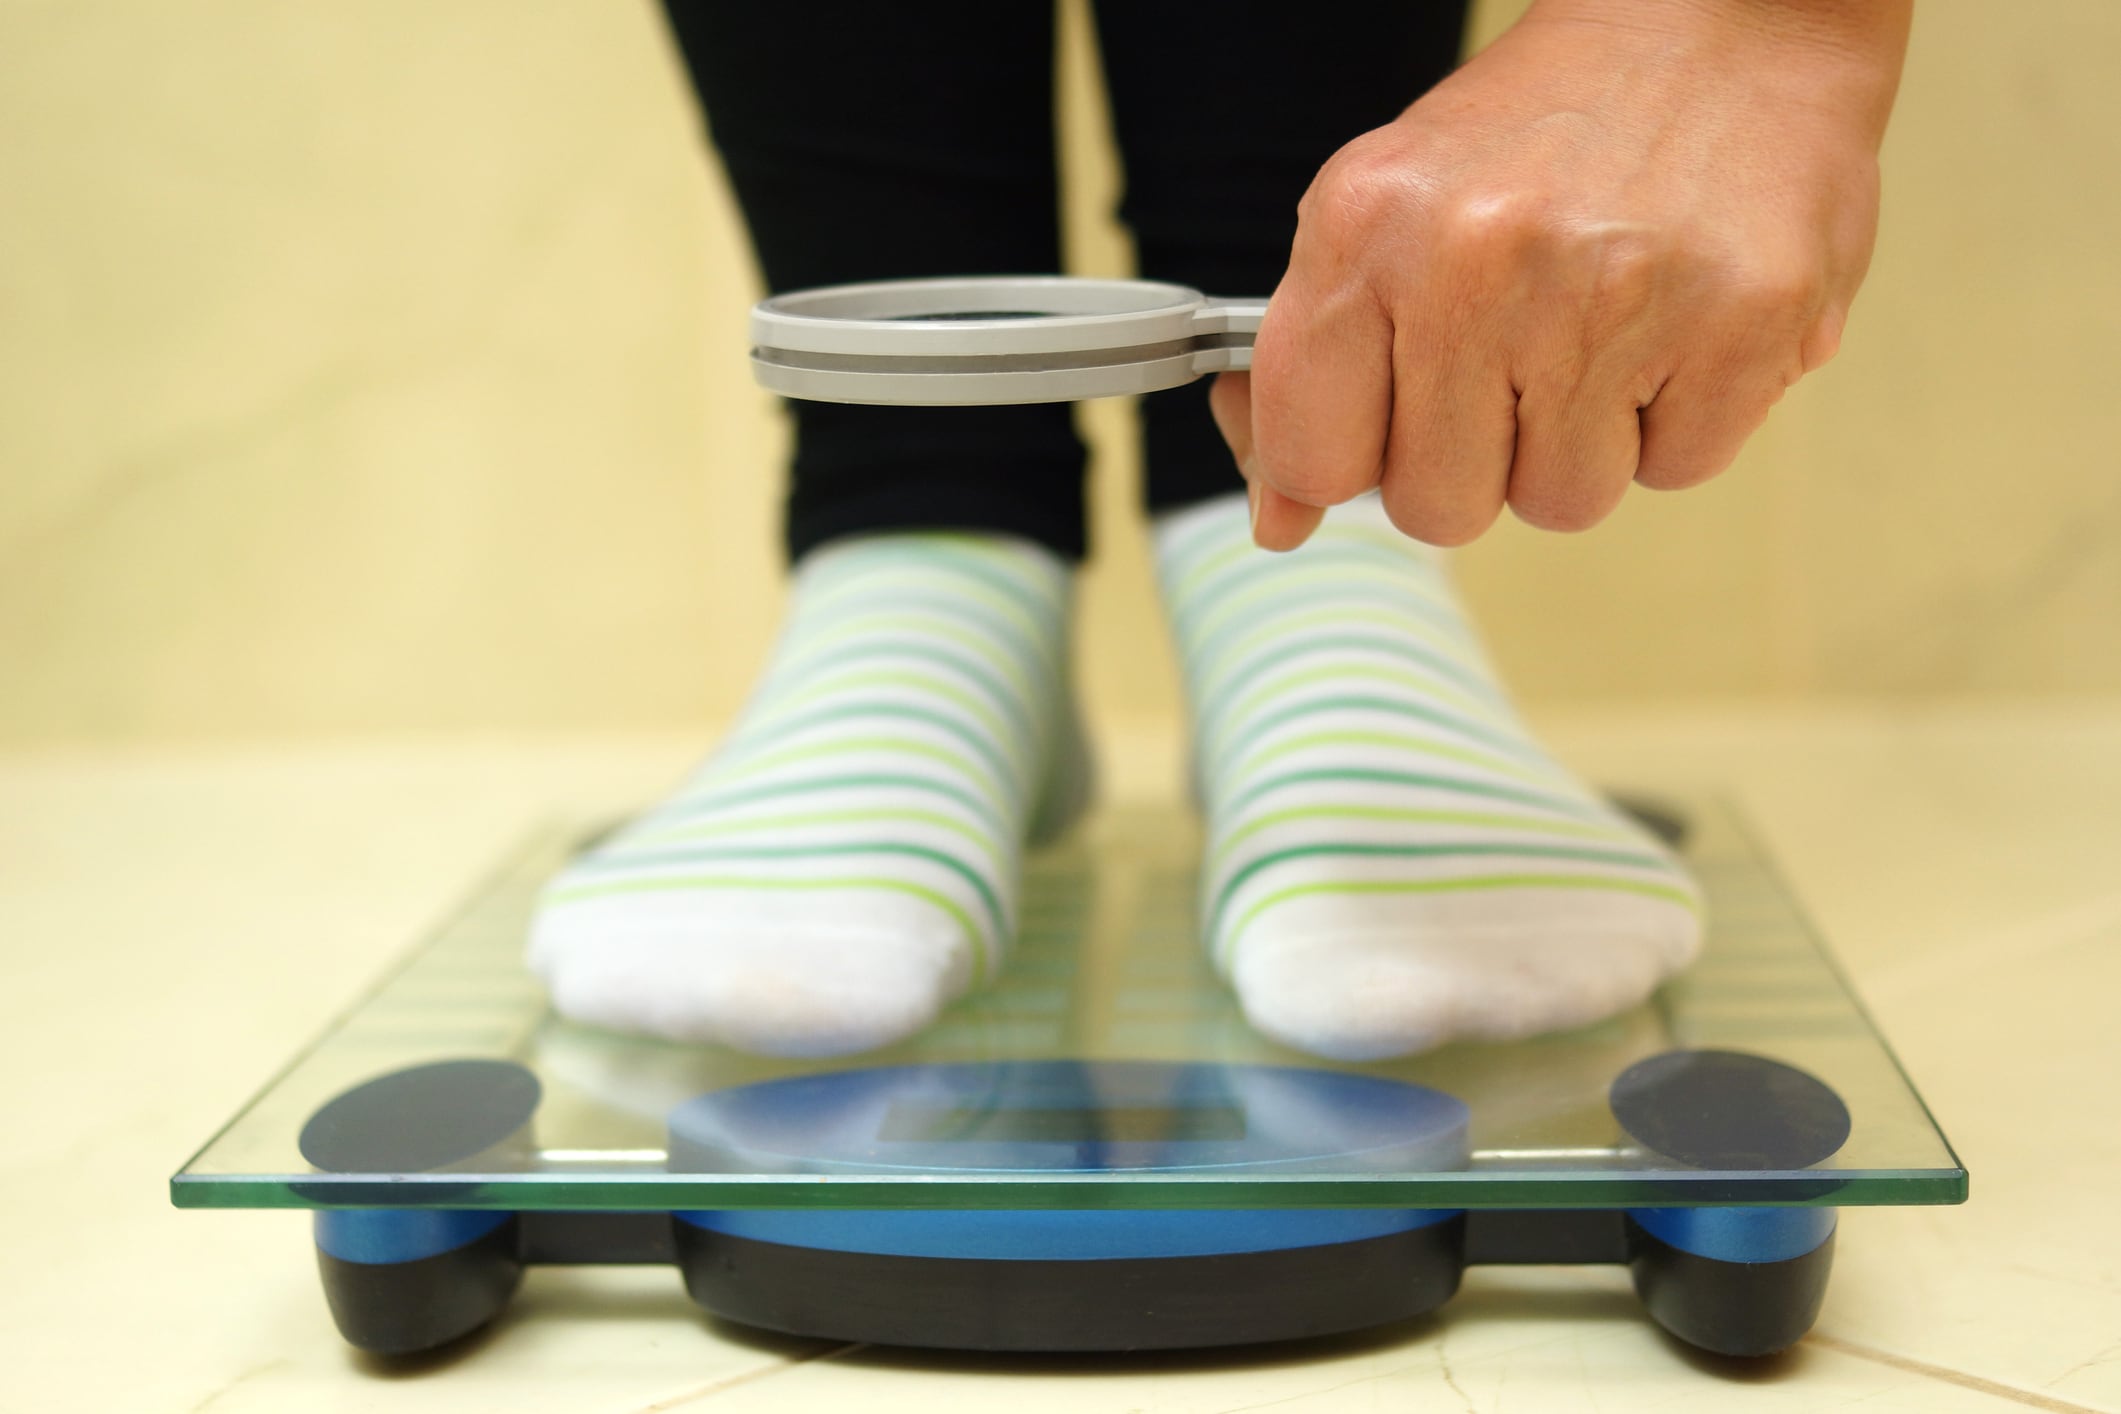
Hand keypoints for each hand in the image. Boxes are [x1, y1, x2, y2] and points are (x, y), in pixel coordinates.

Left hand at [1218, 0, 1910, 549]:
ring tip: (1605, 327)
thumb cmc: (1549, 127)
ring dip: (1583, 442)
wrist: (1727, 15)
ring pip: (1561, 502)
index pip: (1312, 455)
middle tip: (1518, 356)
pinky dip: (1681, 419)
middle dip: (1477, 458)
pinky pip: (1677, 469)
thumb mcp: (1392, 210)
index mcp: (1368, 225)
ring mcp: (1614, 296)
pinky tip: (1677, 323)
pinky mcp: (1744, 321)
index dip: (1353, 462)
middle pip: (1437, 507)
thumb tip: (1278, 520)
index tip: (1386, 429)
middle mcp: (1478, 261)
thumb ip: (1319, 365)